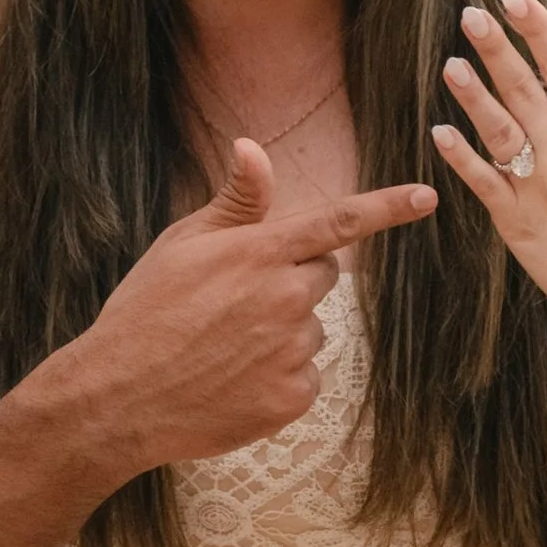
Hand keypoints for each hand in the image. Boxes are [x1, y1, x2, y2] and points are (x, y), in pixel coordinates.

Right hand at [74, 143, 435, 472]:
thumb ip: (233, 202)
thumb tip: (254, 148)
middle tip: (236, 301)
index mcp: (260, 254)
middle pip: (322, 277)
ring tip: (224, 346)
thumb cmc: (145, 312)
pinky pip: (305, 377)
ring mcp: (292, 352)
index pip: (338, 222)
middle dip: (292, 280)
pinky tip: (233, 380)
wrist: (119, 398)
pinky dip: (277, 378)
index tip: (427, 197)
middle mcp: (285, 299)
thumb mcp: (181, 245)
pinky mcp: (292, 398)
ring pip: (311, 330)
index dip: (387, 207)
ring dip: (281, 332)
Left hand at [434, 0, 546, 412]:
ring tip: (449, 64)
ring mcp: (537, 190)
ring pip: (495, 132)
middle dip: (495, 49)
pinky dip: (460, 156)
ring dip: (471, 97)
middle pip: (522, 90)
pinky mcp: (517, 225)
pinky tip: (438, 131)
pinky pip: (481, 183)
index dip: (538, 29)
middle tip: (468, 14)